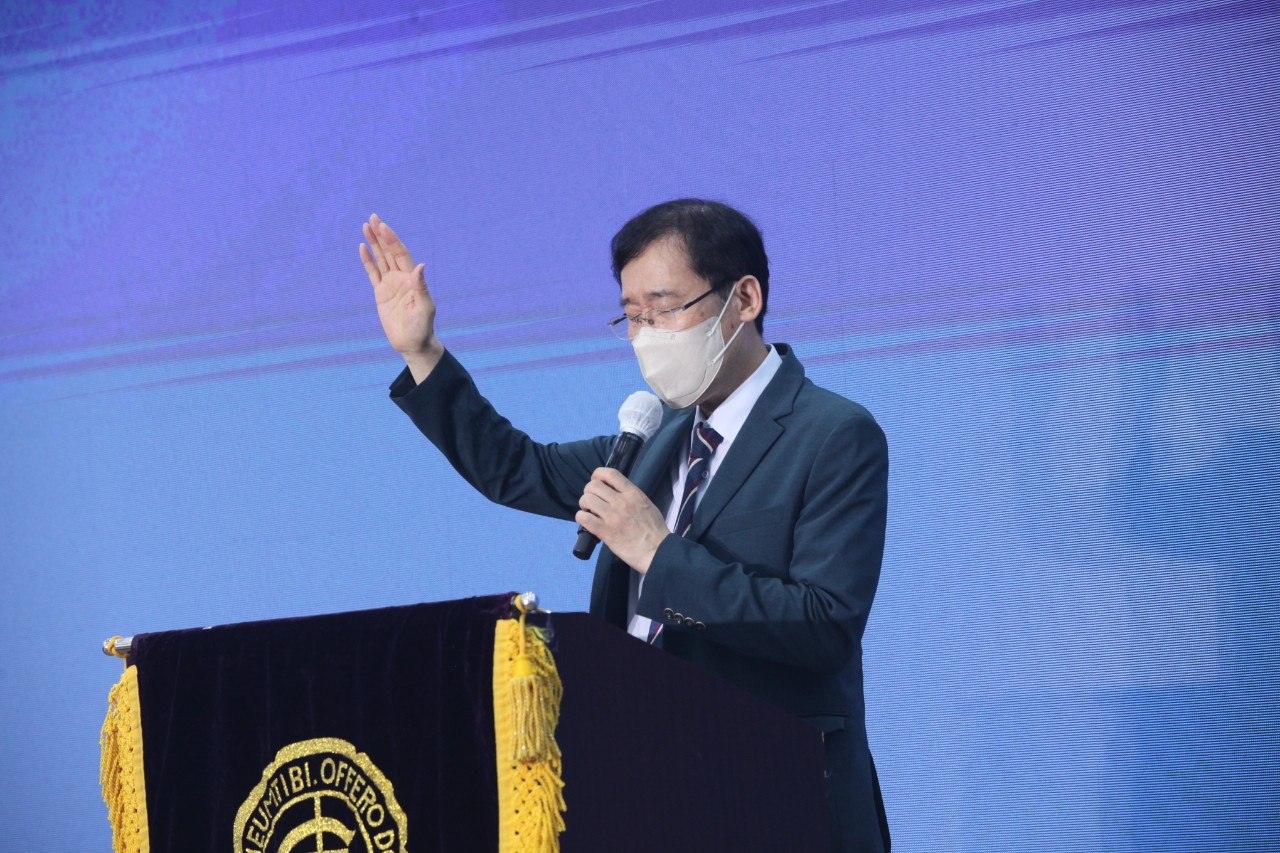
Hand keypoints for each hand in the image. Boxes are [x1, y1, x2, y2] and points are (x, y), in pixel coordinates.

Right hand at [359, 214, 442, 380]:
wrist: (412, 343)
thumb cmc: (422, 327)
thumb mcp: (424, 307)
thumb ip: (421, 286)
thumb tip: (421, 266)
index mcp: (412, 278)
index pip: (401, 254)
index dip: (392, 240)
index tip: (383, 227)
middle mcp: (401, 278)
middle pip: (390, 252)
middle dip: (382, 235)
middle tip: (373, 217)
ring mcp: (390, 284)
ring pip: (380, 259)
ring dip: (374, 243)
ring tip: (366, 226)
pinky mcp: (381, 293)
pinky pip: (373, 273)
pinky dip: (368, 261)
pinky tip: (363, 247)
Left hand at [576, 468, 669, 573]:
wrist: (657, 551)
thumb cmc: (654, 530)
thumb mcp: (646, 505)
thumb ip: (631, 497)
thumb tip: (615, 493)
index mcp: (633, 493)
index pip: (610, 474)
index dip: (597, 474)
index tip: (596, 481)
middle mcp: (621, 502)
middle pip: (593, 485)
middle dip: (588, 491)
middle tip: (591, 501)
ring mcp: (612, 517)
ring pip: (586, 500)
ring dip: (584, 504)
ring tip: (588, 511)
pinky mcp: (605, 532)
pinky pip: (584, 518)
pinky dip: (581, 518)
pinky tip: (586, 521)